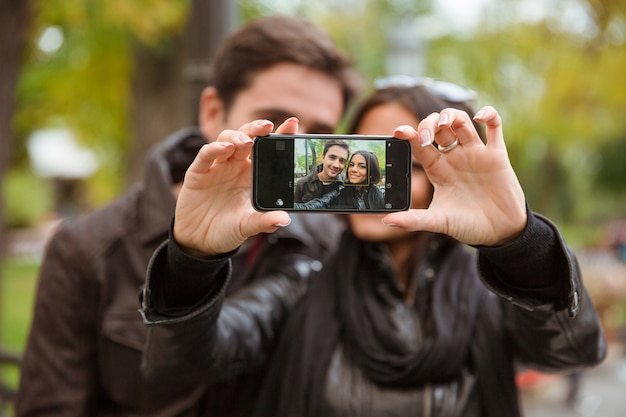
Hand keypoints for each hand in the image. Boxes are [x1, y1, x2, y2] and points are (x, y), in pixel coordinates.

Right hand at [173, 119, 296, 256]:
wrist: (200, 242)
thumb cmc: (227, 230)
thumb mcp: (248, 226)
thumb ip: (264, 222)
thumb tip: (284, 219)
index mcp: (253, 175)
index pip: (268, 150)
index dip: (280, 135)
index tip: (293, 124)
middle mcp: (236, 166)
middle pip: (248, 138)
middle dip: (257, 129)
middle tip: (268, 126)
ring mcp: (217, 167)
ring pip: (227, 139)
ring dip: (238, 136)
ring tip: (247, 142)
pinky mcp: (198, 173)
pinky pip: (206, 155)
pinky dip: (214, 149)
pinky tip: (224, 148)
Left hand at [382, 106, 526, 245]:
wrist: (500, 233)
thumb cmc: (468, 226)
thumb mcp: (438, 221)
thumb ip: (413, 220)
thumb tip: (387, 221)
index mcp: (438, 170)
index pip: (420, 145)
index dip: (409, 134)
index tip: (399, 132)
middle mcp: (454, 158)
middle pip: (438, 128)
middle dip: (429, 124)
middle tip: (427, 137)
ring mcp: (475, 154)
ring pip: (461, 122)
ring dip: (451, 115)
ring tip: (445, 124)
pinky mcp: (496, 154)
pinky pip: (495, 126)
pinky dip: (489, 114)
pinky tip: (480, 117)